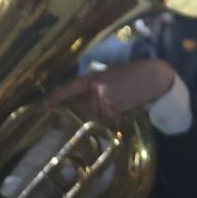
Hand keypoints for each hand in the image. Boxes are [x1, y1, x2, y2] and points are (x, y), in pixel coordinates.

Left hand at [48, 59, 179, 129]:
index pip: (69, 89)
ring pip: (101, 117)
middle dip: (99, 114)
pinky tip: (127, 113)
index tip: (43, 106)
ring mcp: (103, 96)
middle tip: (115, 107)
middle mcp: (93, 86)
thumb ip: (97, 88)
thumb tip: (88, 105)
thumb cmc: (134, 76)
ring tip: (125, 104)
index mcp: (91, 78)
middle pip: (89, 110)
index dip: (55, 97)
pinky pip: (112, 121)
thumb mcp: (111, 77)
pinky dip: (119, 122)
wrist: (153, 76)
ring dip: (111, 117)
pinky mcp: (114, 105)